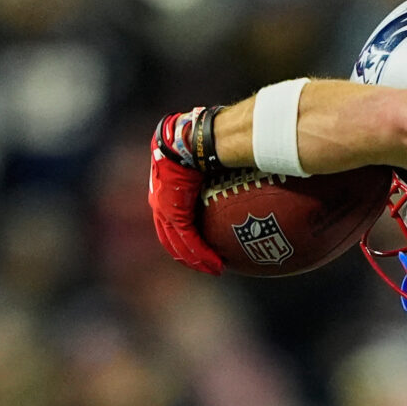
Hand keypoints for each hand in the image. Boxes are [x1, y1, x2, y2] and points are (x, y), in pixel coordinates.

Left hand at [147, 110, 221, 274]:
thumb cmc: (211, 138)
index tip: (201, 242)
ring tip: (214, 270)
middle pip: (170, 234)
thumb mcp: (216, 154)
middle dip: (188, 253)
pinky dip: (201, 255)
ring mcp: (163, 206)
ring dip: (197, 259)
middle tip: (206, 263)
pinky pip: (188, 240)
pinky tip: (216, 266)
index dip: (184, 231)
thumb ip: (224, 167)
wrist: (196, 136)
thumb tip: (247, 167)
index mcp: (167, 184)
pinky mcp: (173, 213)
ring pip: (178, 243)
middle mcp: (160, 197)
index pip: (171, 214)